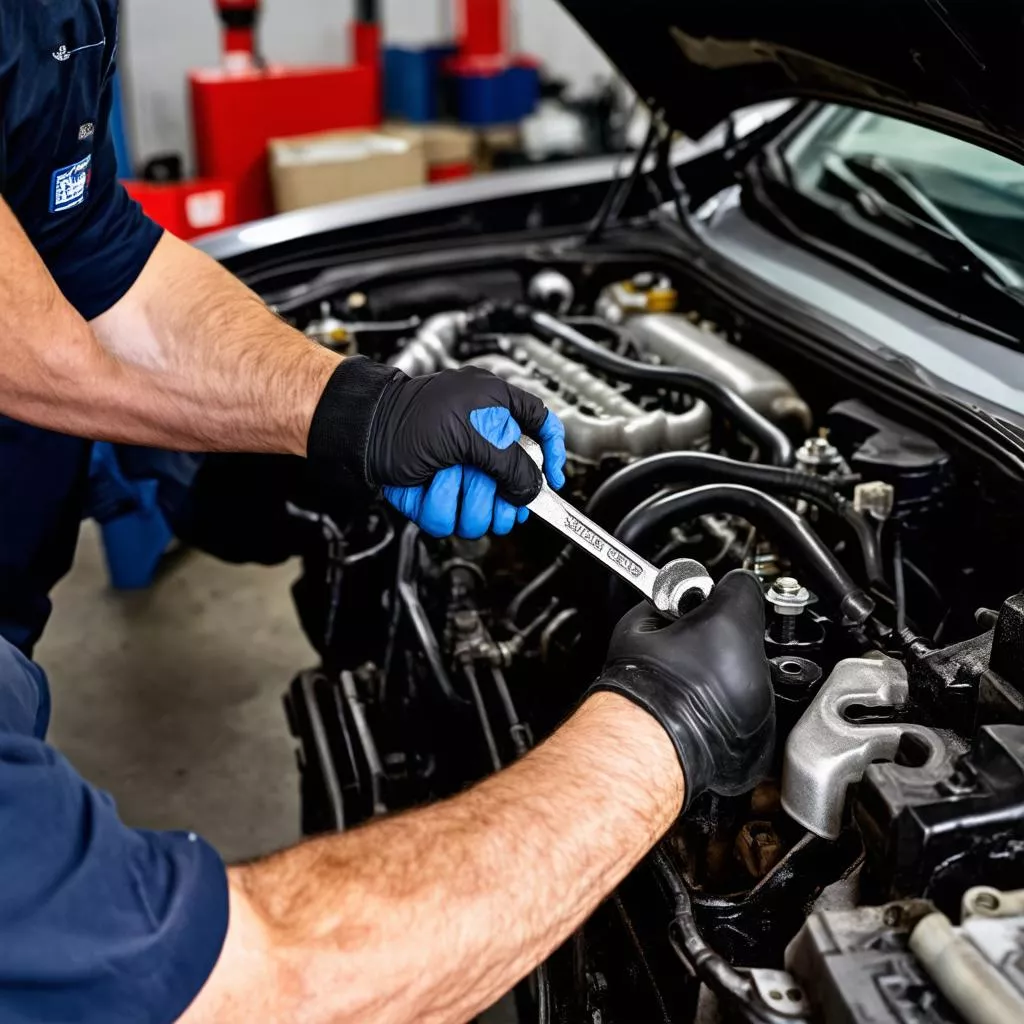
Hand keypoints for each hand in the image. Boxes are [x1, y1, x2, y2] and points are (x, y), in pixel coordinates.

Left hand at [308, 359, 565, 537]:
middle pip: (516, 483)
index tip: (553, 481)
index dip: (553, 454)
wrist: (363, 436)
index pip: (542, 427)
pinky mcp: (441, 496)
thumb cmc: (408, 418)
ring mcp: (462, 470)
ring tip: (445, 477)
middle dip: (497, 493)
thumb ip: (511, 463)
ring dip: (464, 501)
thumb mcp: (470, 432)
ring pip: (485, 510)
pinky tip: (428, 486)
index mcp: (495, 408)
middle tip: (485, 486)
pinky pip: (454, 520)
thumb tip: (531, 490)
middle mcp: (482, 439)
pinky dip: (438, 507)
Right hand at [590, 570, 774, 809]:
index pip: (742, 586)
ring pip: (755, 668)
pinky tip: (706, 705)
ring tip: (697, 679)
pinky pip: (755, 704)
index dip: (719, 592)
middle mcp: (755, 661)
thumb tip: (674, 599)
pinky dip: (734, 702)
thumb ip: (666, 602)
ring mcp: (764, 699)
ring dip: (732, 668)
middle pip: (750, 629)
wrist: (643, 743)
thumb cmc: (641, 689)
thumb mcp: (639, 624)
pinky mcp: (763, 730)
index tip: (706, 599)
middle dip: (725, 632)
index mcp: (728, 625)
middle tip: (693, 643)